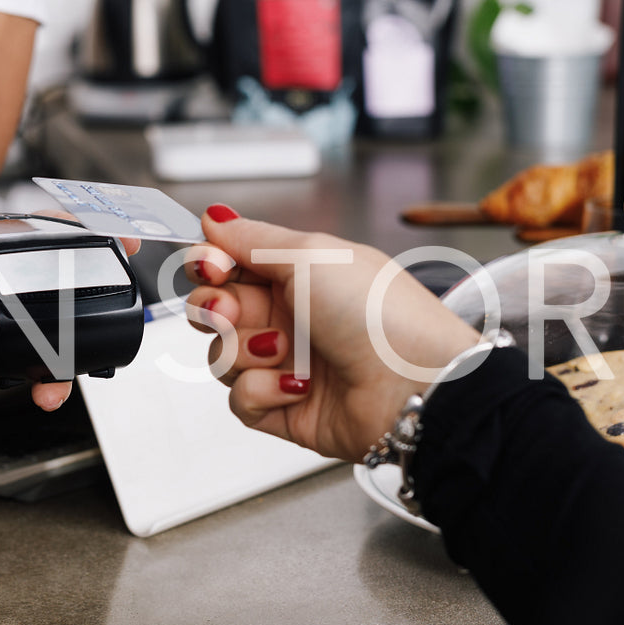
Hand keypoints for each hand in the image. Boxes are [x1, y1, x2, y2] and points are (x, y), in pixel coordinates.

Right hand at [188, 206, 479, 461]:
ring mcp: (286, 363)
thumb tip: (214, 217)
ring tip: (284, 350)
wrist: (414, 385)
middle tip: (230, 309)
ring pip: (223, 355)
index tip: (212, 265)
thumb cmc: (378, 314)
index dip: (209, 263)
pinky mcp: (284, 408)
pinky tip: (297, 386)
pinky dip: (262, 392)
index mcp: (298, 272)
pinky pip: (241, 399)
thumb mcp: (312, 255)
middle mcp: (290, 315)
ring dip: (244, 351)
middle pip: (216, 308)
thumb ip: (252, 238)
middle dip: (214, 307)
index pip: (229, 263)